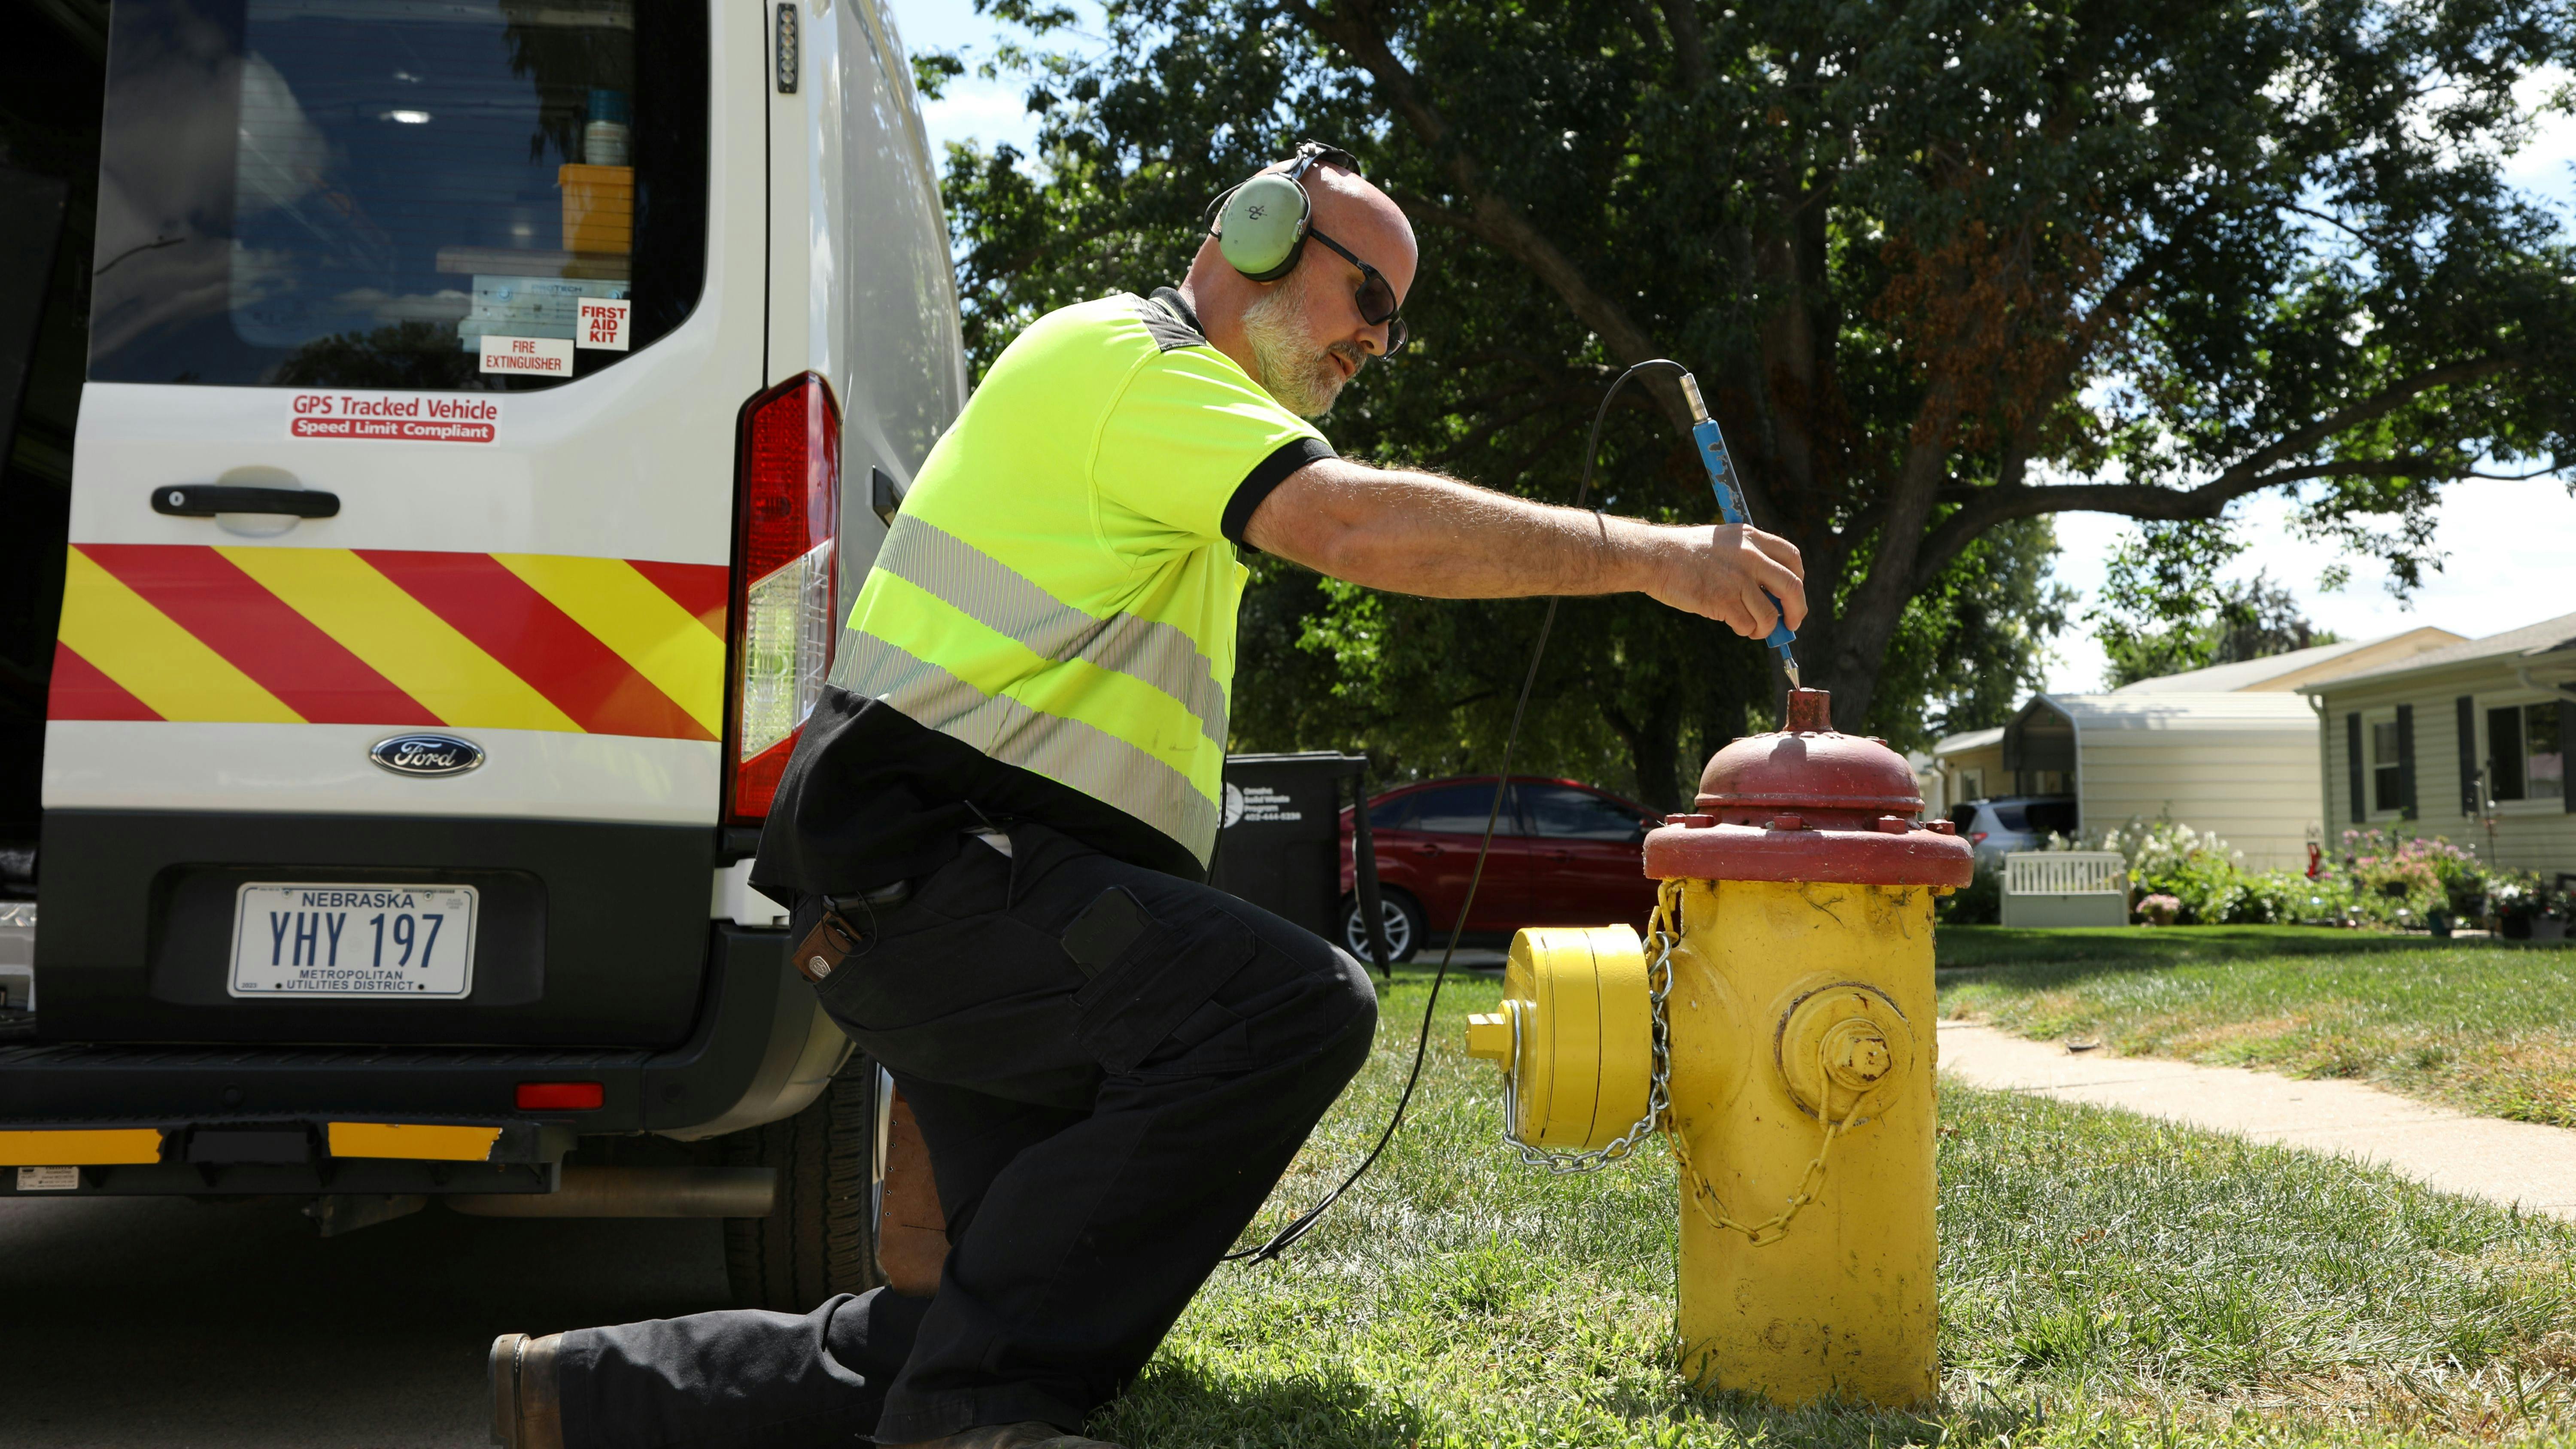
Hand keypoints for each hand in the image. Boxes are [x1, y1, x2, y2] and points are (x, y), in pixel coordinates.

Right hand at [1643, 523, 1806, 638]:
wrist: (1656, 557)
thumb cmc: (1686, 553)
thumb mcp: (1724, 542)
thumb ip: (1749, 558)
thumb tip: (1772, 597)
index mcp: (1752, 538)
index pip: (1792, 558)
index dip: (1799, 580)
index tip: (1793, 595)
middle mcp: (1751, 556)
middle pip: (1792, 587)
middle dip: (1797, 611)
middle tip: (1792, 624)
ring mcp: (1738, 579)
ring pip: (1771, 614)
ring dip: (1766, 628)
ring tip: (1754, 629)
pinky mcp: (1724, 600)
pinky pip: (1748, 625)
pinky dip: (1746, 630)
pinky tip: (1735, 626)